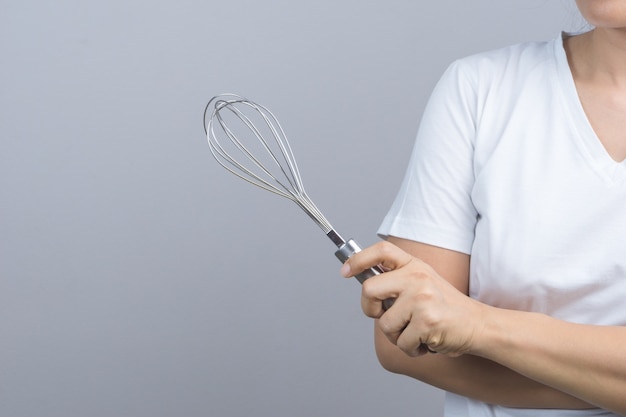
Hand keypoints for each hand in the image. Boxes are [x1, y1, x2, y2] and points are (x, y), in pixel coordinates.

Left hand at [340, 241, 484, 356]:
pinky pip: (400, 342)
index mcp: (414, 265)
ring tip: (415, 332)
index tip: (345, 272)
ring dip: (396, 336)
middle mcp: (417, 277)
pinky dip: (410, 349)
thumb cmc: (445, 307)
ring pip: (384, 323)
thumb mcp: (423, 283)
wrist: (478, 325)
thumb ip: (397, 281)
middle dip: (370, 309)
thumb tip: (364, 286)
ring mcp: (422, 298)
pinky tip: (425, 341)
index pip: (381, 251)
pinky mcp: (427, 321)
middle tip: (382, 316)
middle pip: (369, 290)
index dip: (358, 259)